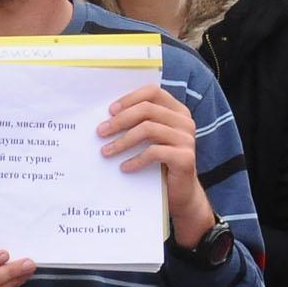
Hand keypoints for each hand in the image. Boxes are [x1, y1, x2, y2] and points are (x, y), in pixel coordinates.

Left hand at [99, 85, 216, 247]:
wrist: (181, 194)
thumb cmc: (161, 164)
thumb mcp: (152, 140)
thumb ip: (139, 124)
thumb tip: (107, 117)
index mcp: (177, 111)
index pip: (153, 92)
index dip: (130, 98)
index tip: (110, 111)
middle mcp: (184, 121)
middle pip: (147, 109)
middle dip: (120, 120)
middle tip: (101, 132)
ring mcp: (187, 139)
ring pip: (148, 129)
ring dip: (123, 141)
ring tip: (106, 151)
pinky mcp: (185, 158)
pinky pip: (154, 152)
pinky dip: (135, 159)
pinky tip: (124, 168)